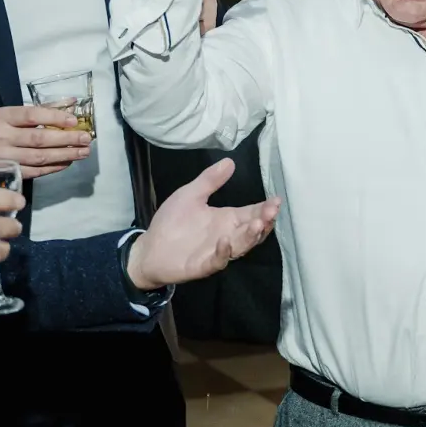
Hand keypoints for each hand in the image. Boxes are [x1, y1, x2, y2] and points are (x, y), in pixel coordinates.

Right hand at [0, 105, 89, 179]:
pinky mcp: (6, 174)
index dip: (54, 118)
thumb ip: (41, 109)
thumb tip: (72, 103)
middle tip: (86, 139)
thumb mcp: (11, 114)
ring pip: (39, 158)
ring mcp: (3, 158)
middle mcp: (0, 137)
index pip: (32, 115)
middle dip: (66, 140)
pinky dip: (53, 168)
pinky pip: (35, 172)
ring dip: (64, 155)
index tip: (74, 121)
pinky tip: (67, 162)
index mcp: (1, 117)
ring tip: (83, 152)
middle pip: (38, 139)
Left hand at [126, 158, 279, 289]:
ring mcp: (217, 252)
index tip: (276, 200)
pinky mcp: (203, 265)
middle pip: (252, 230)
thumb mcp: (190, 195)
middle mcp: (227, 236)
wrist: (149, 248)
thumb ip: (210, 181)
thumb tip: (230, 161)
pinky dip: (223, 253)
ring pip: (240, 246)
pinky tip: (225, 241)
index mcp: (226, 219)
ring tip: (257, 224)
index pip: (252, 213)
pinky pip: (217, 261)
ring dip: (250, 236)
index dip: (265, 208)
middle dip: (264, 221)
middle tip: (271, 212)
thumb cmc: (172, 222)